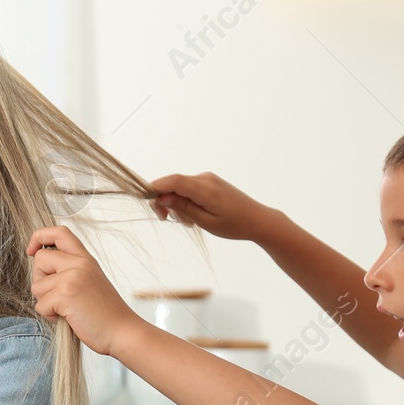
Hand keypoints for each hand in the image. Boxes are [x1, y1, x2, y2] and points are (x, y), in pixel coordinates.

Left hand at [27, 225, 139, 358]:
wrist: (122, 331)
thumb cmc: (104, 313)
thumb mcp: (90, 281)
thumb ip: (70, 269)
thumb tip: (39, 263)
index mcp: (85, 258)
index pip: (59, 232)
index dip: (40, 236)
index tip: (32, 250)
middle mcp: (79, 263)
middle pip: (40, 259)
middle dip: (40, 280)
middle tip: (57, 296)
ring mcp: (72, 278)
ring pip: (36, 286)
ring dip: (46, 302)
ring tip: (68, 309)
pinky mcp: (65, 295)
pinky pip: (40, 305)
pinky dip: (50, 316)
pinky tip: (69, 318)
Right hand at [149, 172, 275, 242]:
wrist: (258, 220)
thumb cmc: (235, 225)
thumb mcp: (206, 222)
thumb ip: (183, 208)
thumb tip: (162, 197)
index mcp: (206, 189)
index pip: (174, 181)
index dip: (156, 187)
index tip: (145, 200)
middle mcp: (206, 179)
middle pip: (174, 183)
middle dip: (164, 200)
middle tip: (165, 219)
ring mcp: (208, 179)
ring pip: (180, 186)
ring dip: (176, 203)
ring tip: (187, 222)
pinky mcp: (209, 182)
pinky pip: (189, 188)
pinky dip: (184, 200)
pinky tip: (192, 215)